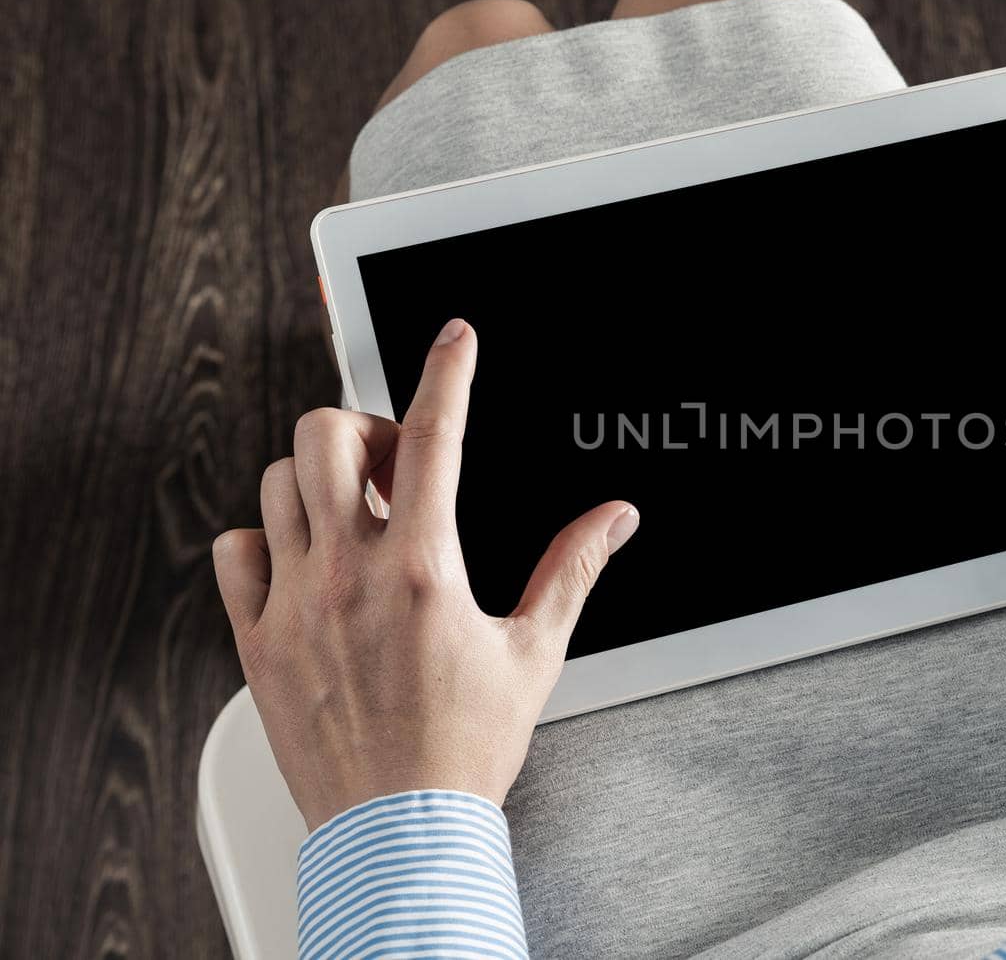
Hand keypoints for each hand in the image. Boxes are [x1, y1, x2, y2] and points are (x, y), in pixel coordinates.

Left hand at [212, 319, 638, 830]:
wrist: (399, 827)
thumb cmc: (464, 748)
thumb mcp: (534, 651)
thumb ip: (574, 568)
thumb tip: (613, 517)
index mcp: (425, 569)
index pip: (434, 436)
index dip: (447, 369)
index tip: (453, 339)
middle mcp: (350, 574)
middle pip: (325, 437)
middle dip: (364, 427)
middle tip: (393, 463)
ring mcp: (294, 604)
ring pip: (275, 485)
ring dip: (316, 480)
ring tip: (351, 515)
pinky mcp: (257, 641)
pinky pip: (231, 554)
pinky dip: (260, 540)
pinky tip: (299, 562)